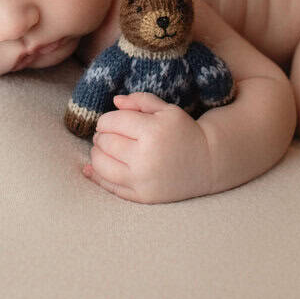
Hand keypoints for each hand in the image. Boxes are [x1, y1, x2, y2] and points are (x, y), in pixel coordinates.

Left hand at [82, 92, 213, 203]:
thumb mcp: (167, 110)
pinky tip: (91, 168)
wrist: (208, 163)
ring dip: (97, 154)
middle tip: (105, 134)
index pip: (112, 122)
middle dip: (101, 136)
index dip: (105, 120)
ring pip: (102, 165)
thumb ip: (140, 101)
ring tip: (103, 148)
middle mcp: (145, 157)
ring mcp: (142, 180)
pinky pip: (110, 187)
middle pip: (105, 143)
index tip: (110, 121)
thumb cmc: (185, 132)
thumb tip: (115, 101)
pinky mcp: (142, 196)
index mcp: (152, 131)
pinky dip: (97, 176)